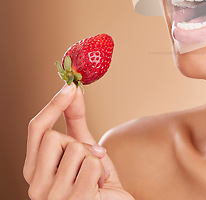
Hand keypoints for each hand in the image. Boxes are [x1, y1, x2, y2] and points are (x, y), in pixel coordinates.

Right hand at [23, 83, 134, 199]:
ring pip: (75, 149)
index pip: (36, 130)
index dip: (53, 106)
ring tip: (95, 178)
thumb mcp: (84, 149)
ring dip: (94, 160)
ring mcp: (53, 197)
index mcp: (34, 171)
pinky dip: (102, 172)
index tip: (69, 87)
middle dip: (78, 143)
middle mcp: (36, 186)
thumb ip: (75, 122)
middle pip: (54, 136)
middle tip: (89, 161)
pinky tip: (100, 187)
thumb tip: (72, 91)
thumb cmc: (96, 182)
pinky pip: (91, 165)